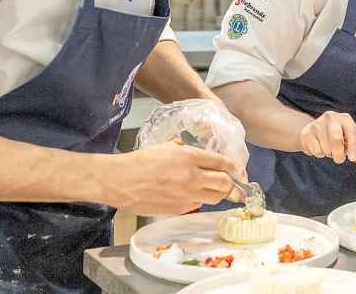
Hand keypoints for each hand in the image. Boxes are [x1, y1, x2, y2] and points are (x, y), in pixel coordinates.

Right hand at [100, 143, 237, 215]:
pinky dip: (199, 199)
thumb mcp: (170, 147)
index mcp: (190, 156)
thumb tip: (207, 160)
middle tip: (227, 180)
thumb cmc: (141, 161)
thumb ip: (191, 153)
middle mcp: (192, 176)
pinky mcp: (179, 209)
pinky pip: (198, 204)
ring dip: (218, 192)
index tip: (234, 168)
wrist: (120, 180)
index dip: (232, 166)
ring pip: (216, 197)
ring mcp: (186, 195)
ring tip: (212, 188)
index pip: (223, 163)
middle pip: (225, 183)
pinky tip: (191, 194)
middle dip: (229, 182)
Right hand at [299, 111, 355, 163]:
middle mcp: (331, 118)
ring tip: (327, 148)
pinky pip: (317, 151)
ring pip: (326, 149)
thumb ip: (349, 144)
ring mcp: (317, 124)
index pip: (352, 132)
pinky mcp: (307, 132)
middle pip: (337, 140)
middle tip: (339, 159)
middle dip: (339, 154)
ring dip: (328, 154)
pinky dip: (320, 154)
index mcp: (344, 118)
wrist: (314, 129)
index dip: (354, 147)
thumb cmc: (334, 134)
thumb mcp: (345, 135)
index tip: (353, 158)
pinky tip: (319, 147)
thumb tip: (352, 156)